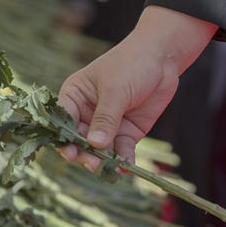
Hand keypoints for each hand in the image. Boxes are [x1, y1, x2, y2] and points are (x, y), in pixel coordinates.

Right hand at [57, 6, 216, 169]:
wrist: (162, 58)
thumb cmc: (131, 64)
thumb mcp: (115, 90)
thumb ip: (105, 119)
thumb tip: (94, 144)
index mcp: (74, 97)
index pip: (62, 121)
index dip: (63, 137)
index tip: (69, 152)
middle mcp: (86, 114)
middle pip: (79, 140)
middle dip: (85, 153)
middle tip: (92, 162)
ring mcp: (107, 125)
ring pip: (99, 149)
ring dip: (103, 160)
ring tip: (109, 168)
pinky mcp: (126, 132)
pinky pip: (121, 150)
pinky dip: (123, 159)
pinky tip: (126, 167)